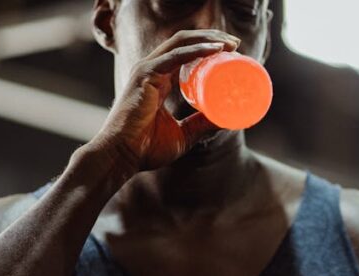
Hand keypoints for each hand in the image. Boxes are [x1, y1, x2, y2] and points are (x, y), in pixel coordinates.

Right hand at [87, 29, 240, 173]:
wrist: (122, 156)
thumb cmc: (146, 149)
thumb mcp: (183, 135)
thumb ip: (201, 126)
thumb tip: (226, 120)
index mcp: (159, 79)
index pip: (185, 52)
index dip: (208, 47)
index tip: (232, 52)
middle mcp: (152, 69)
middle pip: (185, 41)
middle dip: (212, 37)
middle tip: (236, 44)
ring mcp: (147, 69)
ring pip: (181, 42)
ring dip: (208, 38)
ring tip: (231, 44)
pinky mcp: (146, 75)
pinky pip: (175, 55)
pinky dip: (196, 50)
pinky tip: (214, 49)